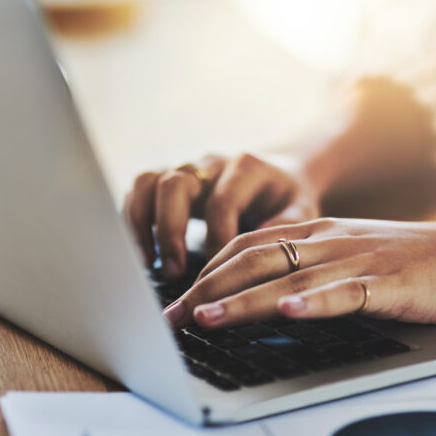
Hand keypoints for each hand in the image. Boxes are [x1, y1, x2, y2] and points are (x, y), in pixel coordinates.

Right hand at [125, 153, 319, 278]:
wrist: (282, 174)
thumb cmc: (290, 199)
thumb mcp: (302, 211)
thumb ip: (285, 229)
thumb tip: (257, 259)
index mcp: (247, 167)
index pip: (222, 201)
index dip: (216, 239)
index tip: (216, 273)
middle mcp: (211, 162)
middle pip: (175, 183)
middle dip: (170, 230)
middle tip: (174, 271)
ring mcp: (187, 169)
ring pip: (148, 182)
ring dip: (142, 223)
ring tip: (149, 263)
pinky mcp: (169, 179)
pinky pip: (139, 191)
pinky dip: (134, 220)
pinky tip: (144, 254)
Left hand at [162, 218, 435, 327]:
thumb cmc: (414, 263)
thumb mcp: (353, 259)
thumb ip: (311, 272)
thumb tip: (266, 300)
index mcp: (318, 234)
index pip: (247, 247)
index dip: (207, 272)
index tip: (177, 299)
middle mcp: (329, 241)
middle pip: (254, 260)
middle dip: (206, 288)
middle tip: (171, 317)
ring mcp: (358, 260)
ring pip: (288, 278)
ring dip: (242, 299)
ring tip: (205, 317)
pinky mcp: (390, 282)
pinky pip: (346, 292)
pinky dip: (315, 303)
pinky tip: (290, 313)